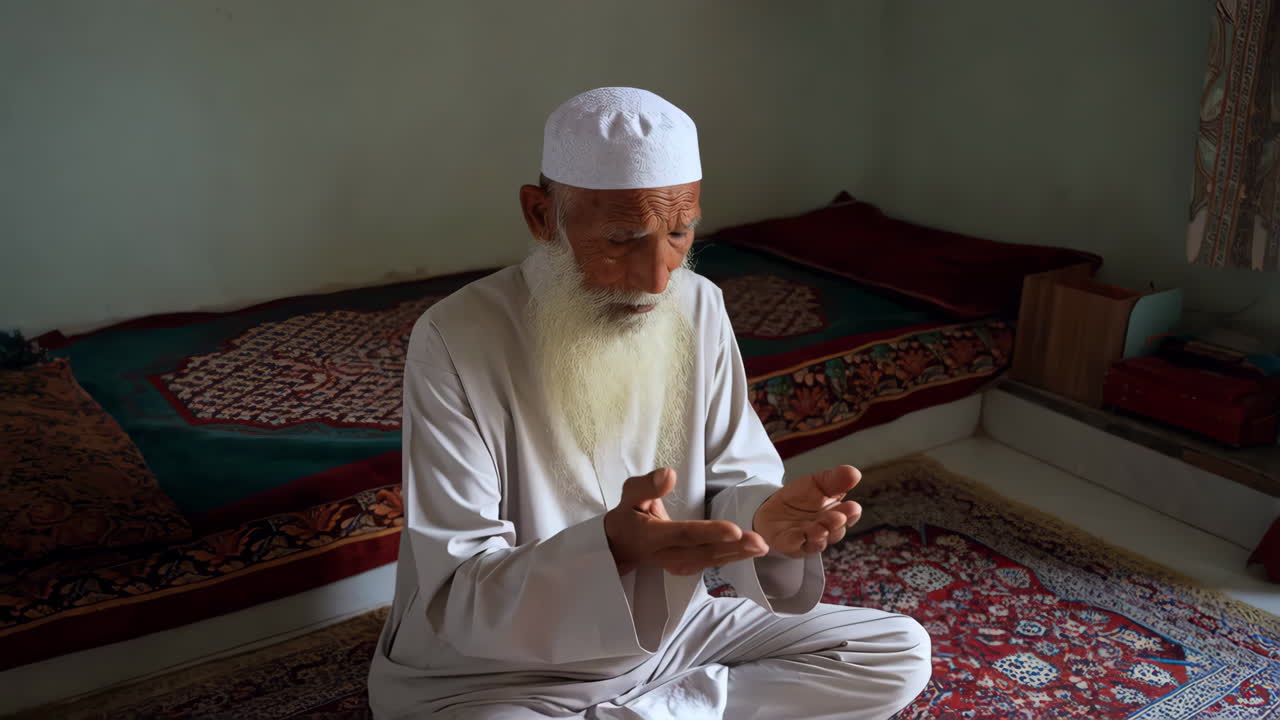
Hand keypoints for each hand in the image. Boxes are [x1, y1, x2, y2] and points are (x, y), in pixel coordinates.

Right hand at [604, 469, 768, 575]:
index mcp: (653, 535)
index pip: (684, 534)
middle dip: (733, 548)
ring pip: (710, 560)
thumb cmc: (628, 515)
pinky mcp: (686, 567)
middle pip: (703, 552)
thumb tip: (670, 474)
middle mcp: (666, 554)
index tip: (734, 530)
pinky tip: (749, 552)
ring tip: (761, 547)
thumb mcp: (630, 495)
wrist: (620, 545)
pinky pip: (710, 563)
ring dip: (737, 555)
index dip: (710, 533)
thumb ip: (648, 485)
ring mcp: (677, 564)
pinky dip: (731, 558)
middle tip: (759, 542)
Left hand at [753, 466, 861, 557]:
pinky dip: (796, 540)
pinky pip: (793, 544)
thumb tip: (855, 473)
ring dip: (819, 534)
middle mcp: (825, 530)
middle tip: (839, 517)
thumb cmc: (800, 498)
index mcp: (836, 514)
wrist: (772, 509)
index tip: (853, 507)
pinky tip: (799, 535)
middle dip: (836, 524)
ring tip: (820, 528)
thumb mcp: (817, 482)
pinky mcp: (788, 545)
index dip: (851, 513)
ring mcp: (807, 540)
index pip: (849, 516)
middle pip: (834, 531)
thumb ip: (835, 479)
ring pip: (816, 541)